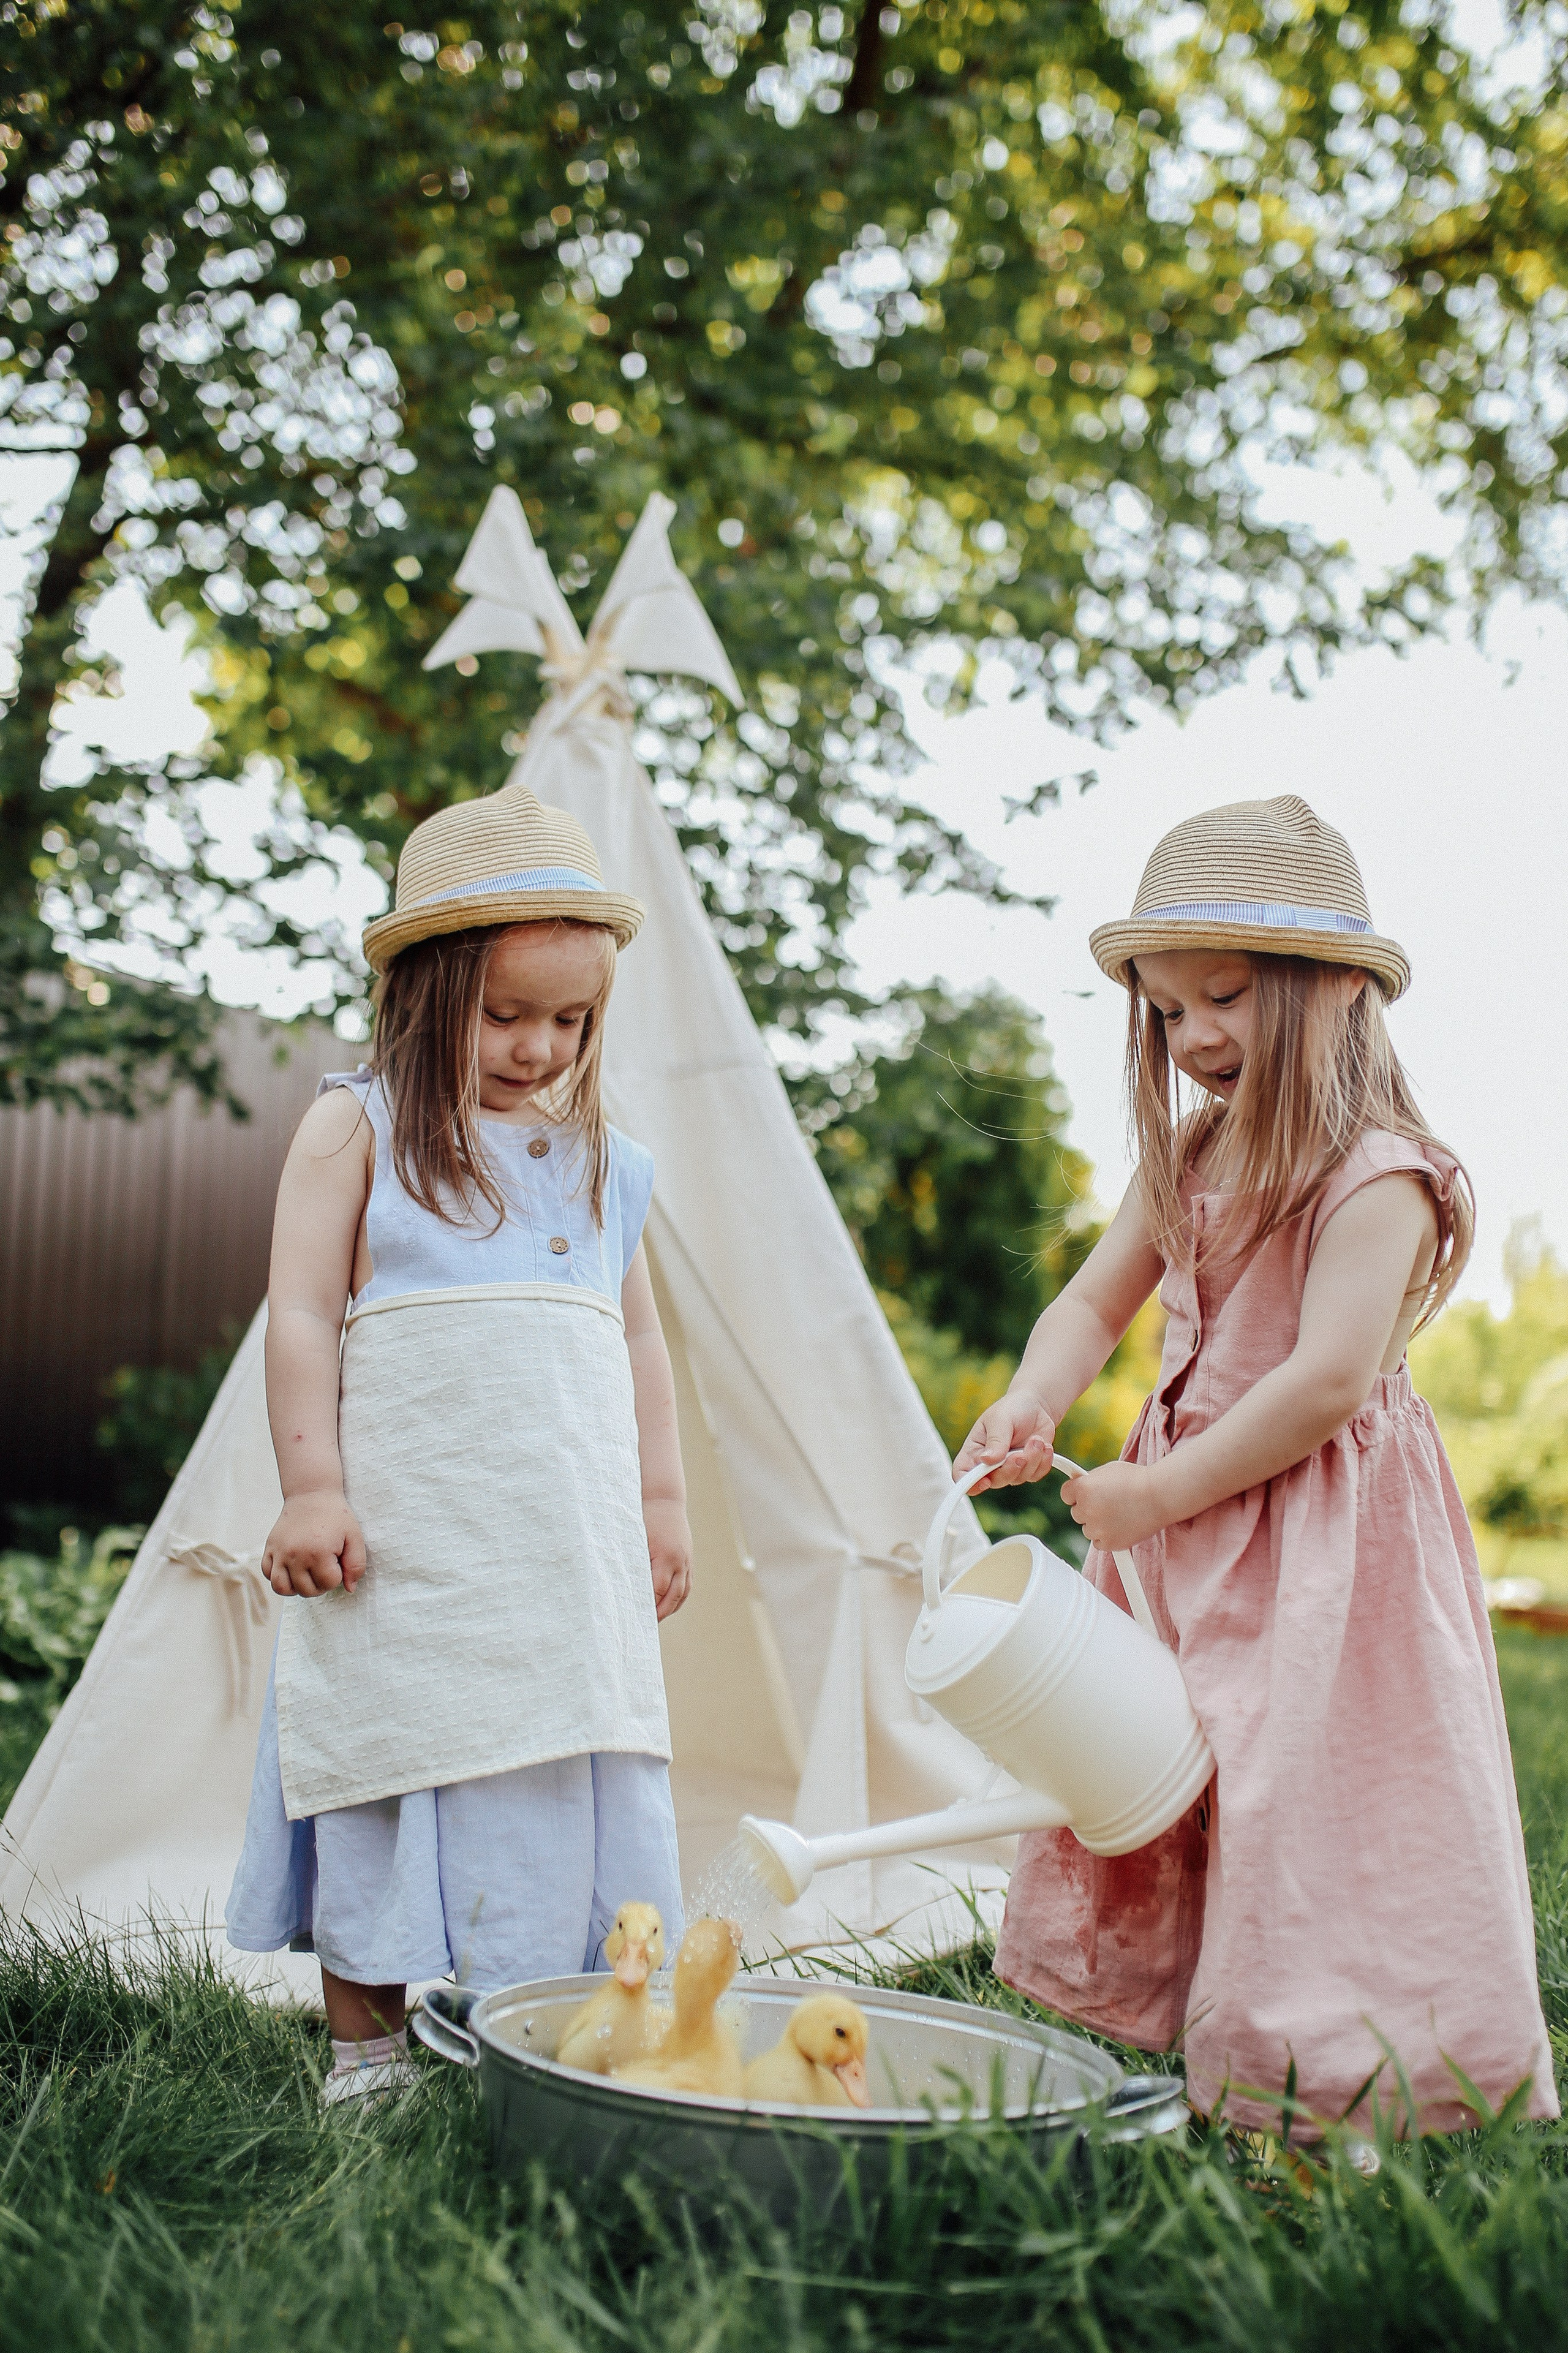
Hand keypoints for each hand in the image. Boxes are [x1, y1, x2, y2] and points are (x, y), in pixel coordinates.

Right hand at [262, 1490, 365, 1597]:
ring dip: (297, 1587)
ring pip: (281, 1588)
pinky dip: (278, 1576)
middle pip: (306, 1590)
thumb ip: (356, 1565)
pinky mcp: (270, 1547)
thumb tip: (349, 1589)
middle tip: (324, 1568)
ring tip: (307, 1575)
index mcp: (318, 1552)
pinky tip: (292, 1568)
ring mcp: (279, 1552)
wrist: (311, 1493)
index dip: (337, 1576)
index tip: (337, 1561)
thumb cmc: (335, 1515)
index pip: (328, 1584)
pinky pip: (267, 1574)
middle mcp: (295, 1555)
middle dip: (320, 1584)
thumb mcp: (355, 1537)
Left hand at [644, 1496, 692, 1621]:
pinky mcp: (688, 1558)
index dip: (647, 1605)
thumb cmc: (644, 1515)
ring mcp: (687, 1559)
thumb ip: (632, 1561)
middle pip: (673, 1596)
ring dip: (670, 1608)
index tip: (634, 1617)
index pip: (657, 1590)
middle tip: (644, 1626)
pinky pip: (688, 1584)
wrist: (664, 1496)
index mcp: (666, 1555)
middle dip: (659, 1613)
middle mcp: (680, 1560)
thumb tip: (622, 1584)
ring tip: (655, 1620)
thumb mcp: (634, 1537)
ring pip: (683, 1593)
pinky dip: (678, 1597)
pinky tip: (667, 1604)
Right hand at [952, 1387, 1055, 1490]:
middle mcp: (989, 1463)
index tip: (985, 1481)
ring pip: (1017, 1478)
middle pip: (993, 1481)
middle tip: (1020, 1454)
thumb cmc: (1012, 1408)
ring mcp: (1009, 1467)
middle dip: (1009, 1469)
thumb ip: (995, 1440)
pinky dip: (1043, 1462)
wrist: (1036, 1406)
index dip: (969, 1484)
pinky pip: (1035, 1476)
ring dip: (1031, 1459)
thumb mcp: (1000, 1419)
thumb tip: (987, 1460)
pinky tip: (1044, 1445)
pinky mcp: (1028, 1469)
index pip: (962, 1474)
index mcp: (974, 1450)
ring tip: (1036, 1439)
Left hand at [1059, 1461, 1167, 1553]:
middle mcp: (1086, 1509)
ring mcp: (1097, 1528)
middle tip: (1110, 1503)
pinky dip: (1107, 1537)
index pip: (1066, 1494)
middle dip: (1089, 1508)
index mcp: (1083, 1488)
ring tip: (1120, 1513)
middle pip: (1077, 1513)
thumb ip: (1090, 1480)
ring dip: (1099, 1524)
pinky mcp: (1109, 1543)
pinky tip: (1122, 1525)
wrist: (1161, 1496)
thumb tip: (1078, 1484)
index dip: (1076, 1493)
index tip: (1085, 1494)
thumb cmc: (1137, 1480)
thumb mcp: (1108, 1471)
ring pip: (1088, 1529)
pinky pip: (1099, 1543)